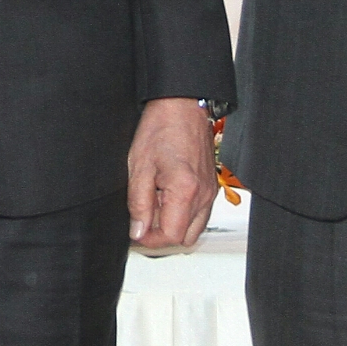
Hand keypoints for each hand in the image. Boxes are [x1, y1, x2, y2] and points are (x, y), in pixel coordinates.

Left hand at [127, 98, 219, 250]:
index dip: (149, 239)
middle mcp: (203, 195)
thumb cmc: (162, 128)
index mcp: (185, 191)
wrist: (183, 106)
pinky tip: (167, 200)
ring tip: (154, 208)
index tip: (135, 231)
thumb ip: (138, 203)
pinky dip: (184, 216)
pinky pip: (200, 215)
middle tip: (142, 221)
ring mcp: (210, 192)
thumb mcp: (139, 167)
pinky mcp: (211, 187)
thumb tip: (138, 231)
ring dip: (174, 227)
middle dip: (161, 236)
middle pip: (184, 238)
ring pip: (194, 230)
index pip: (170, 236)